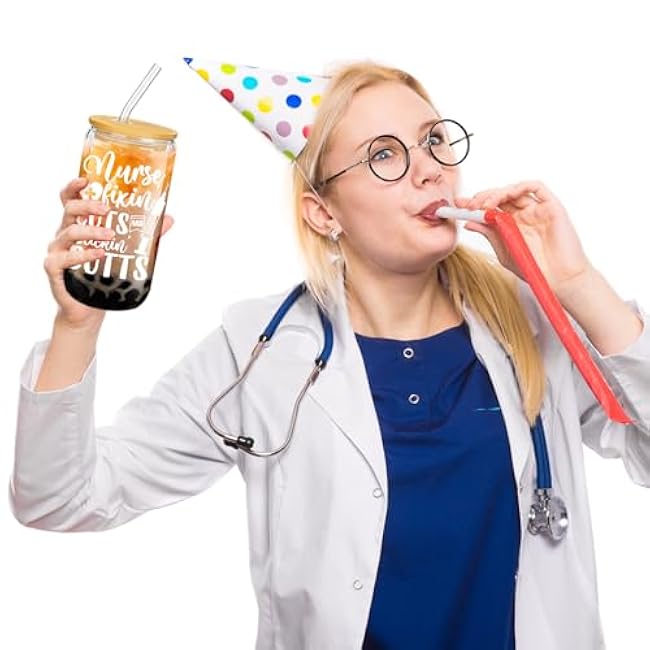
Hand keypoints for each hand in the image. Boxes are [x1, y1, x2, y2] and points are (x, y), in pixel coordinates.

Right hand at [44, 177, 174, 330]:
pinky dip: (82, 255)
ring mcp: (57, 250)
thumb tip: (169, 218)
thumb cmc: (102, 276)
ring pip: (70, 232)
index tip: (86, 180)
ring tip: (111, 236)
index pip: (70, 199)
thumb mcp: (124, 252)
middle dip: (87, 205)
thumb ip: (144, 235)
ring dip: (91, 232)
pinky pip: (65, 257)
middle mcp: (64, 233)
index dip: (75, 187)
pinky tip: (98, 254)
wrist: (87, 308)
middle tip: (107, 208)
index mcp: (78, 224)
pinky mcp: (53, 268)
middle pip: (69, 210)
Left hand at [455, 180, 592, 292]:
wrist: (558, 279)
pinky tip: (506, 196)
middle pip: (501, 196)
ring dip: (497, 192)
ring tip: (484, 205)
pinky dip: (519, 187)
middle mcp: (524, 215)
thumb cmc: (534, 268)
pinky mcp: (552, 207)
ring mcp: (537, 210)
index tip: (457, 205)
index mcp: (511, 225)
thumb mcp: (504, 250)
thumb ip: (489, 234)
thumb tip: (468, 223)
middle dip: (482, 197)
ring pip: (515, 190)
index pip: (491, 208)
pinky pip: (536, 187)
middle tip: (470, 205)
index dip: (474, 204)